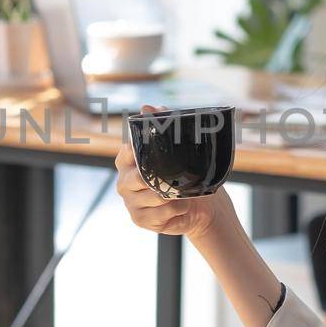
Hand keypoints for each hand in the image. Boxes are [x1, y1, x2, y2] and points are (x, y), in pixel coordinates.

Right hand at [115, 103, 231, 237]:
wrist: (200, 206)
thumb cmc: (186, 174)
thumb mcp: (178, 147)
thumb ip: (163, 124)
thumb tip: (148, 107)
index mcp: (128, 161)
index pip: (126, 152)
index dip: (139, 151)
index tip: (154, 152)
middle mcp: (124, 182)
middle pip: (135, 178)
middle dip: (156, 179)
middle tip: (173, 178)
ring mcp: (131, 203)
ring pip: (152, 196)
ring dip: (174, 195)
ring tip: (183, 193)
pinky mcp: (140, 220)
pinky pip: (161, 213)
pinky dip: (177, 209)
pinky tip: (182, 207)